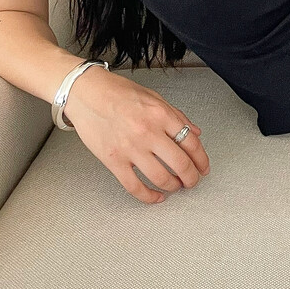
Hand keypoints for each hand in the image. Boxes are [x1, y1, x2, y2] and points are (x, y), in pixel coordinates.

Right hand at [64, 66, 209, 203]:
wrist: (86, 92)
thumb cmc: (117, 92)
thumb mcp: (153, 97)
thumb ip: (176, 115)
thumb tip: (194, 132)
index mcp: (161, 114)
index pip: (191, 143)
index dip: (202, 160)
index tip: (203, 168)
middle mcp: (148, 132)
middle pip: (180, 164)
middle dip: (191, 177)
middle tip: (193, 181)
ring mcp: (130, 148)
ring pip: (160, 178)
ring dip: (173, 187)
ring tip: (175, 186)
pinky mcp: (113, 160)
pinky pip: (134, 186)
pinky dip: (149, 196)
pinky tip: (156, 197)